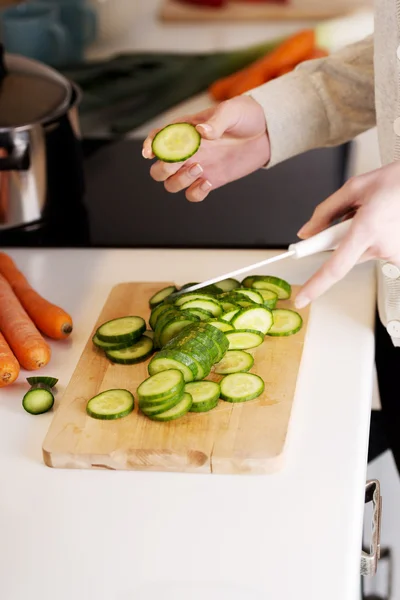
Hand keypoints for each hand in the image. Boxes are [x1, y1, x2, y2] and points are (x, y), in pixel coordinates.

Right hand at [142, 95, 269, 201]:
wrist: (267, 133)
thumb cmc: (246, 116)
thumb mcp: (233, 111)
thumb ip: (216, 121)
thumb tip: (202, 132)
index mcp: (185, 130)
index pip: (158, 138)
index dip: (150, 146)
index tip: (150, 152)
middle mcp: (186, 151)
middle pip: (159, 168)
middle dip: (163, 169)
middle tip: (181, 162)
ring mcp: (196, 167)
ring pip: (171, 184)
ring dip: (179, 181)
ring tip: (200, 168)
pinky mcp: (209, 180)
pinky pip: (192, 195)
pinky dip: (196, 192)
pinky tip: (210, 182)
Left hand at [294, 161, 399, 308]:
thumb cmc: (394, 182)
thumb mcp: (354, 188)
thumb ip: (325, 212)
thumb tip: (306, 232)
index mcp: (368, 228)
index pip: (335, 267)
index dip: (316, 285)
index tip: (303, 299)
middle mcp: (383, 245)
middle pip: (347, 255)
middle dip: (345, 238)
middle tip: (359, 215)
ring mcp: (396, 254)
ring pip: (364, 253)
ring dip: (364, 237)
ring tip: (379, 216)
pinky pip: (379, 253)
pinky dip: (377, 240)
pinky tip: (387, 223)